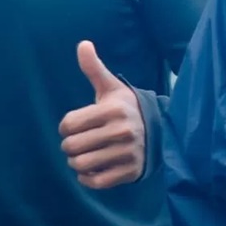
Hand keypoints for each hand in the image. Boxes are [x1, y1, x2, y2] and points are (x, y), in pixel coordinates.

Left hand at [58, 39, 145, 188]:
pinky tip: (91, 170)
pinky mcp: (130, 171)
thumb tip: (83, 44)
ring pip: (81, 165)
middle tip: (77, 143)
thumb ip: (94, 68)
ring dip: (76, 163)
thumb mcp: (111, 88)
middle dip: (69, 146)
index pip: (68, 124)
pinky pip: (97, 182)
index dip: (65, 127)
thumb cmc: (126, 108)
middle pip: (72, 146)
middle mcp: (121, 132)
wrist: (160, 131)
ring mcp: (127, 153)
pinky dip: (88, 178)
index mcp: (112, 110)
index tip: (74, 127)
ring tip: (82, 156)